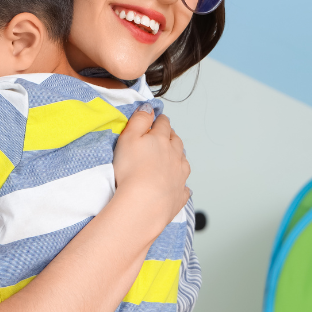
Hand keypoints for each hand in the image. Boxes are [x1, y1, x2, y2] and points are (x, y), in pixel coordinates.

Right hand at [113, 108, 190, 230]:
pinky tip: (177, 184)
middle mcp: (175, 156)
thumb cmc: (131, 170)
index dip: (159, 120)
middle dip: (170, 137)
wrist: (143, 203)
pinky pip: (183, 187)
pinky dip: (181, 183)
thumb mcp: (128, 137)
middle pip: (176, 141)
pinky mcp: (179, 195)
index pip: (163, 124)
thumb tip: (148, 108)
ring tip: (171, 157)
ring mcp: (180, 176)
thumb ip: (139, 120)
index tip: (157, 119)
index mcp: (162, 140)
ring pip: (182, 161)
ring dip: (178, 157)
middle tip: (164, 136)